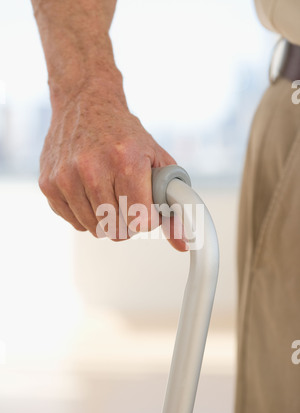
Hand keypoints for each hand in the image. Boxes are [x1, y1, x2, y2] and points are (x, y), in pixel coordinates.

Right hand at [39, 83, 187, 251]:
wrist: (85, 103)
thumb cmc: (124, 134)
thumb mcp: (158, 162)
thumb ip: (174, 204)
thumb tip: (183, 244)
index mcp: (126, 160)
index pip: (140, 221)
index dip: (147, 219)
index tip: (146, 208)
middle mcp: (93, 168)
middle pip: (117, 230)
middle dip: (128, 223)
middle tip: (128, 202)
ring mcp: (66, 177)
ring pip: (95, 229)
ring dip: (106, 219)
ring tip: (108, 193)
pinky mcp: (48, 184)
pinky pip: (74, 223)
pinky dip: (86, 215)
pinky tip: (89, 192)